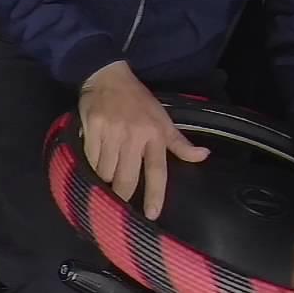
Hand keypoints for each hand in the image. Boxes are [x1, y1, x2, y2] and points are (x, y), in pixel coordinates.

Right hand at [78, 61, 210, 218]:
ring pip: (105, 172)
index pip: (156, 171)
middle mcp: (134, 136)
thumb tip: (203, 156)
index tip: (151, 214)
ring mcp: (111, 133)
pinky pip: (89, 160)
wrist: (108, 77)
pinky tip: (92, 163)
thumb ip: (180, 142)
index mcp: (154, 135)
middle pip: (126, 178)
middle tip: (118, 204)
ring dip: (104, 179)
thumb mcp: (163, 119)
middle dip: (122, 195)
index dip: (154, 194)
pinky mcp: (91, 130)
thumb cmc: (138, 101)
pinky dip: (90, 165)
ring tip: (105, 176)